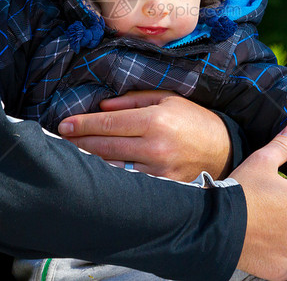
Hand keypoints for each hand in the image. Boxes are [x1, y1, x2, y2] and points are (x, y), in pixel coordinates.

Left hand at [57, 91, 231, 180]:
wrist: (224, 150)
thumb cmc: (194, 120)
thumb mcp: (168, 99)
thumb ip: (133, 101)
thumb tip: (102, 107)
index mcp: (156, 120)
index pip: (109, 122)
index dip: (83, 124)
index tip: (64, 124)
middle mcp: (155, 146)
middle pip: (105, 145)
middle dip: (80, 141)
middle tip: (62, 138)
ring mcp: (158, 170)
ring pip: (112, 166)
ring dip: (90, 160)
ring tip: (73, 153)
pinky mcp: (161, 187)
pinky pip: (128, 180)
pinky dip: (110, 174)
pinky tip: (96, 170)